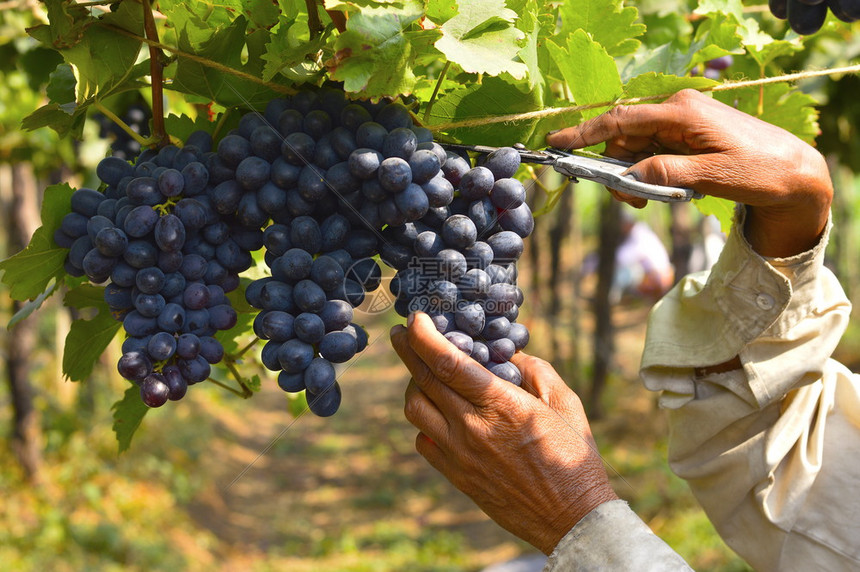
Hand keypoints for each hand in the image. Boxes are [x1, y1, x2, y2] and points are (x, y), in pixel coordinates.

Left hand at [390, 312, 617, 554]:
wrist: (571, 518)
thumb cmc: (575, 458)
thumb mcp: (565, 403)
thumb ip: (535, 371)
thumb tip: (506, 353)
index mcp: (501, 405)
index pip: (447, 362)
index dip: (424, 336)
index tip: (416, 318)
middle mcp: (472, 428)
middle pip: (423, 380)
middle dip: (408, 349)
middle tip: (403, 332)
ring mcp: (459, 455)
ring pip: (415, 410)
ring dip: (414, 384)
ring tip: (424, 372)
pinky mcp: (455, 476)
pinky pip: (423, 441)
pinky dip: (424, 421)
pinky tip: (438, 412)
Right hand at [546, 89, 832, 257]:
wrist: (794, 172)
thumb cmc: (759, 171)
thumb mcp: (711, 176)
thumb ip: (665, 173)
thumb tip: (628, 176)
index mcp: (681, 112)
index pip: (621, 120)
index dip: (584, 133)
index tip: (554, 143)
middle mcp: (678, 110)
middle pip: (624, 138)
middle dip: (617, 169)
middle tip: (632, 201)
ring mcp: (682, 122)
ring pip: (636, 148)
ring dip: (634, 175)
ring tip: (653, 199)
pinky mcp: (687, 135)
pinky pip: (653, 152)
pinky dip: (649, 173)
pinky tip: (665, 189)